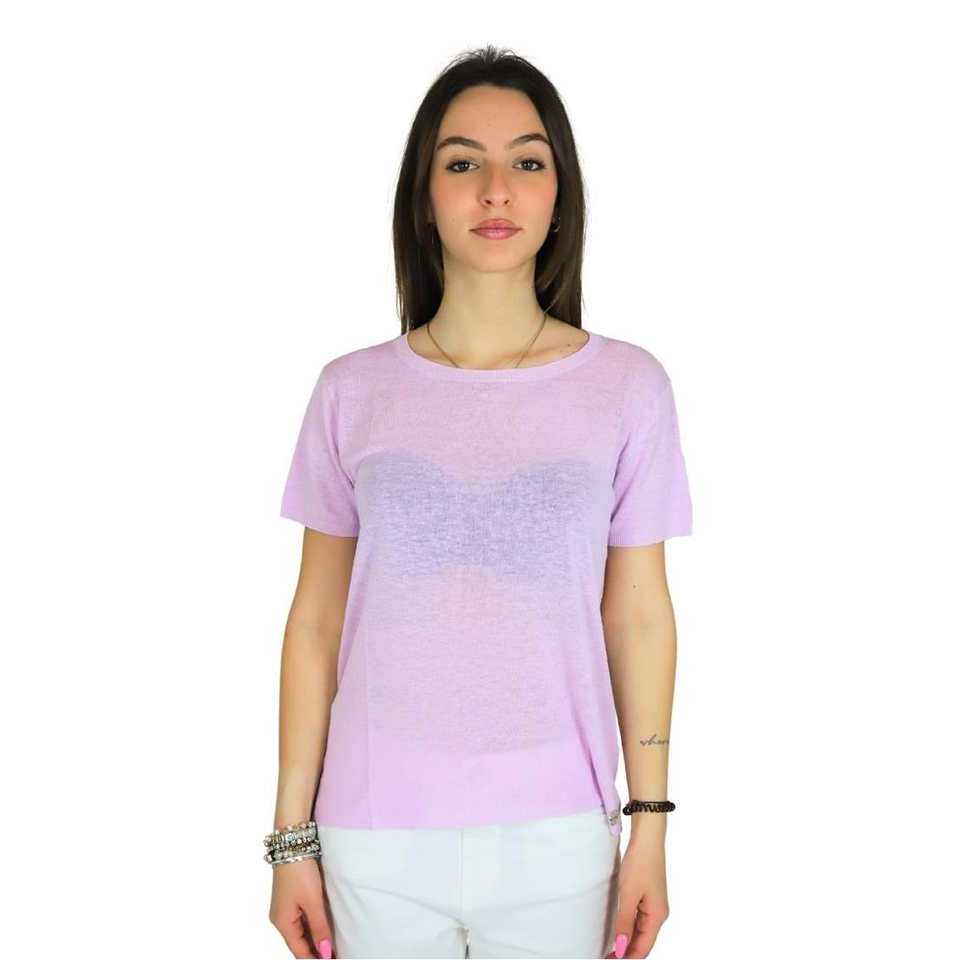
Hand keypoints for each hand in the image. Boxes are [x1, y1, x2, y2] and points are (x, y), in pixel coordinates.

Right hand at [269, 858, 336, 957]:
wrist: (292, 844)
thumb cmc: (300, 872)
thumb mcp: (312, 900)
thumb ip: (319, 927)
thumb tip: (324, 952)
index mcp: (282, 923)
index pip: (299, 951)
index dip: (315, 958)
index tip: (331, 959)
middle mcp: (280, 919)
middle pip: (298, 943)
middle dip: (315, 950)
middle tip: (333, 953)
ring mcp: (284, 909)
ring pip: (300, 932)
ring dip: (314, 939)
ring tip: (330, 945)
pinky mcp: (289, 899)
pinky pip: (300, 920)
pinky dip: (311, 927)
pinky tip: (323, 928)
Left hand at [604, 836, 669, 958]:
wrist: (647, 838)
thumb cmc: (640, 863)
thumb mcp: (628, 894)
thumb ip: (625, 922)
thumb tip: (621, 948)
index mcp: (658, 916)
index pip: (644, 947)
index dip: (628, 958)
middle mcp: (659, 913)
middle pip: (644, 941)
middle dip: (627, 952)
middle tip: (607, 957)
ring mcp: (654, 904)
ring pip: (641, 930)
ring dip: (628, 941)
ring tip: (610, 948)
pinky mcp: (648, 895)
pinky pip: (640, 918)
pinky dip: (630, 927)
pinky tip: (619, 930)